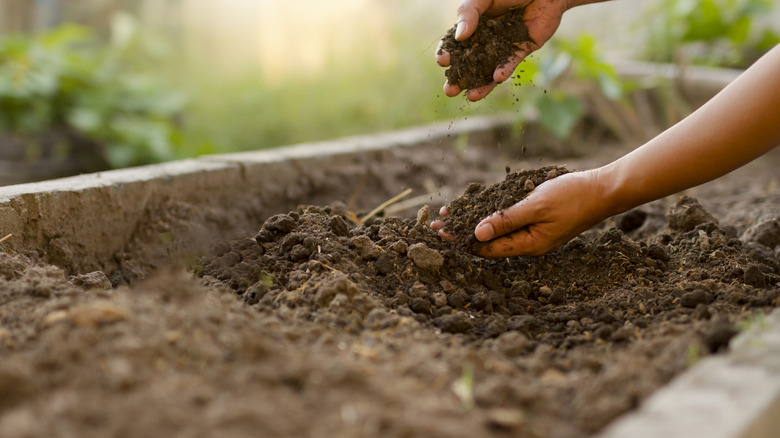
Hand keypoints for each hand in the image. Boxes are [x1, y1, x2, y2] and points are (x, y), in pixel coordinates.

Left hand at [434, 170, 610, 256]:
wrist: (603, 190)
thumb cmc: (572, 196)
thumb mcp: (535, 206)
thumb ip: (506, 220)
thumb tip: (476, 233)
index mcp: (528, 244)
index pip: (486, 248)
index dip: (461, 240)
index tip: (439, 233)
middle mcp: (528, 243)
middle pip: (488, 242)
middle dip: (462, 233)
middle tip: (436, 225)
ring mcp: (534, 234)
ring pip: (497, 231)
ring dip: (474, 222)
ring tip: (450, 216)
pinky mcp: (538, 222)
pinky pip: (509, 222)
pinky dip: (491, 216)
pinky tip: (478, 208)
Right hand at [436, 0, 569, 100]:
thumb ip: (469, 14)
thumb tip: (459, 36)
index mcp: (474, 25)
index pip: (456, 43)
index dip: (448, 53)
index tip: (442, 61)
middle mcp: (486, 38)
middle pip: (470, 62)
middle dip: (459, 78)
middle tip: (449, 91)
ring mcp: (503, 45)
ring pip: (489, 68)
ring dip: (480, 84)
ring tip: (471, 97)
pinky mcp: (521, 49)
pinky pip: (511, 63)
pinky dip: (504, 70)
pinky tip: (496, 78)